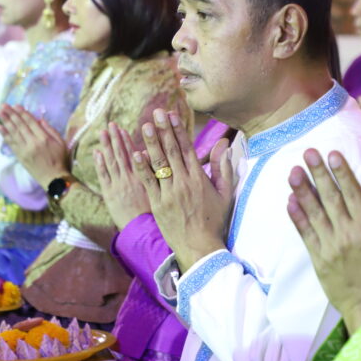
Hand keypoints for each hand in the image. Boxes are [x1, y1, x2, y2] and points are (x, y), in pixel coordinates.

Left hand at [0, 105, 69, 188]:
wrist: (53, 178)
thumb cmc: (60, 159)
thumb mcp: (61, 143)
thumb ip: (51, 130)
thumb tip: (40, 120)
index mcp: (43, 138)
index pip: (30, 122)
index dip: (23, 113)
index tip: (16, 105)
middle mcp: (32, 143)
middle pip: (20, 125)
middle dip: (11, 114)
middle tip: (4, 105)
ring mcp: (24, 150)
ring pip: (13, 132)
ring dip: (5, 121)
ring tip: (0, 112)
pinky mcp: (20, 156)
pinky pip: (10, 143)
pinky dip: (4, 134)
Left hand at [93, 123, 151, 228]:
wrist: (143, 231)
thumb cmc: (156, 214)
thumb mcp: (161, 192)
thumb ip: (158, 173)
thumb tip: (155, 155)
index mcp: (144, 177)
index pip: (135, 154)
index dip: (129, 141)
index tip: (124, 129)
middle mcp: (130, 178)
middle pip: (121, 154)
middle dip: (116, 138)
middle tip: (111, 124)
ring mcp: (118, 186)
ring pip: (111, 162)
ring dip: (106, 146)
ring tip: (102, 132)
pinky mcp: (110, 194)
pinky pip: (104, 176)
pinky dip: (100, 163)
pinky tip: (97, 152)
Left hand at [132, 109, 234, 271]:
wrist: (200, 248)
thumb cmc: (214, 221)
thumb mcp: (225, 194)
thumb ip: (223, 168)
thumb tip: (224, 144)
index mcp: (199, 179)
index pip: (186, 148)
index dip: (178, 130)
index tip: (172, 114)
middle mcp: (183, 183)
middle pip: (171, 151)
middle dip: (163, 130)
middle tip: (156, 112)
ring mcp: (169, 193)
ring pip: (158, 164)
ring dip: (151, 143)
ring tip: (144, 126)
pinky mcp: (158, 204)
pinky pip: (148, 183)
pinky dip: (142, 168)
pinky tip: (135, 154)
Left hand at [287, 148, 360, 334]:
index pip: (352, 193)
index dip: (342, 171)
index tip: (333, 154)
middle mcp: (347, 234)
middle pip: (330, 197)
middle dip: (318, 172)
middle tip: (308, 152)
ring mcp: (330, 246)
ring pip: (314, 212)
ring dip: (303, 189)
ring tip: (293, 170)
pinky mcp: (318, 259)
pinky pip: (305, 234)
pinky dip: (297, 216)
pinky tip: (290, 200)